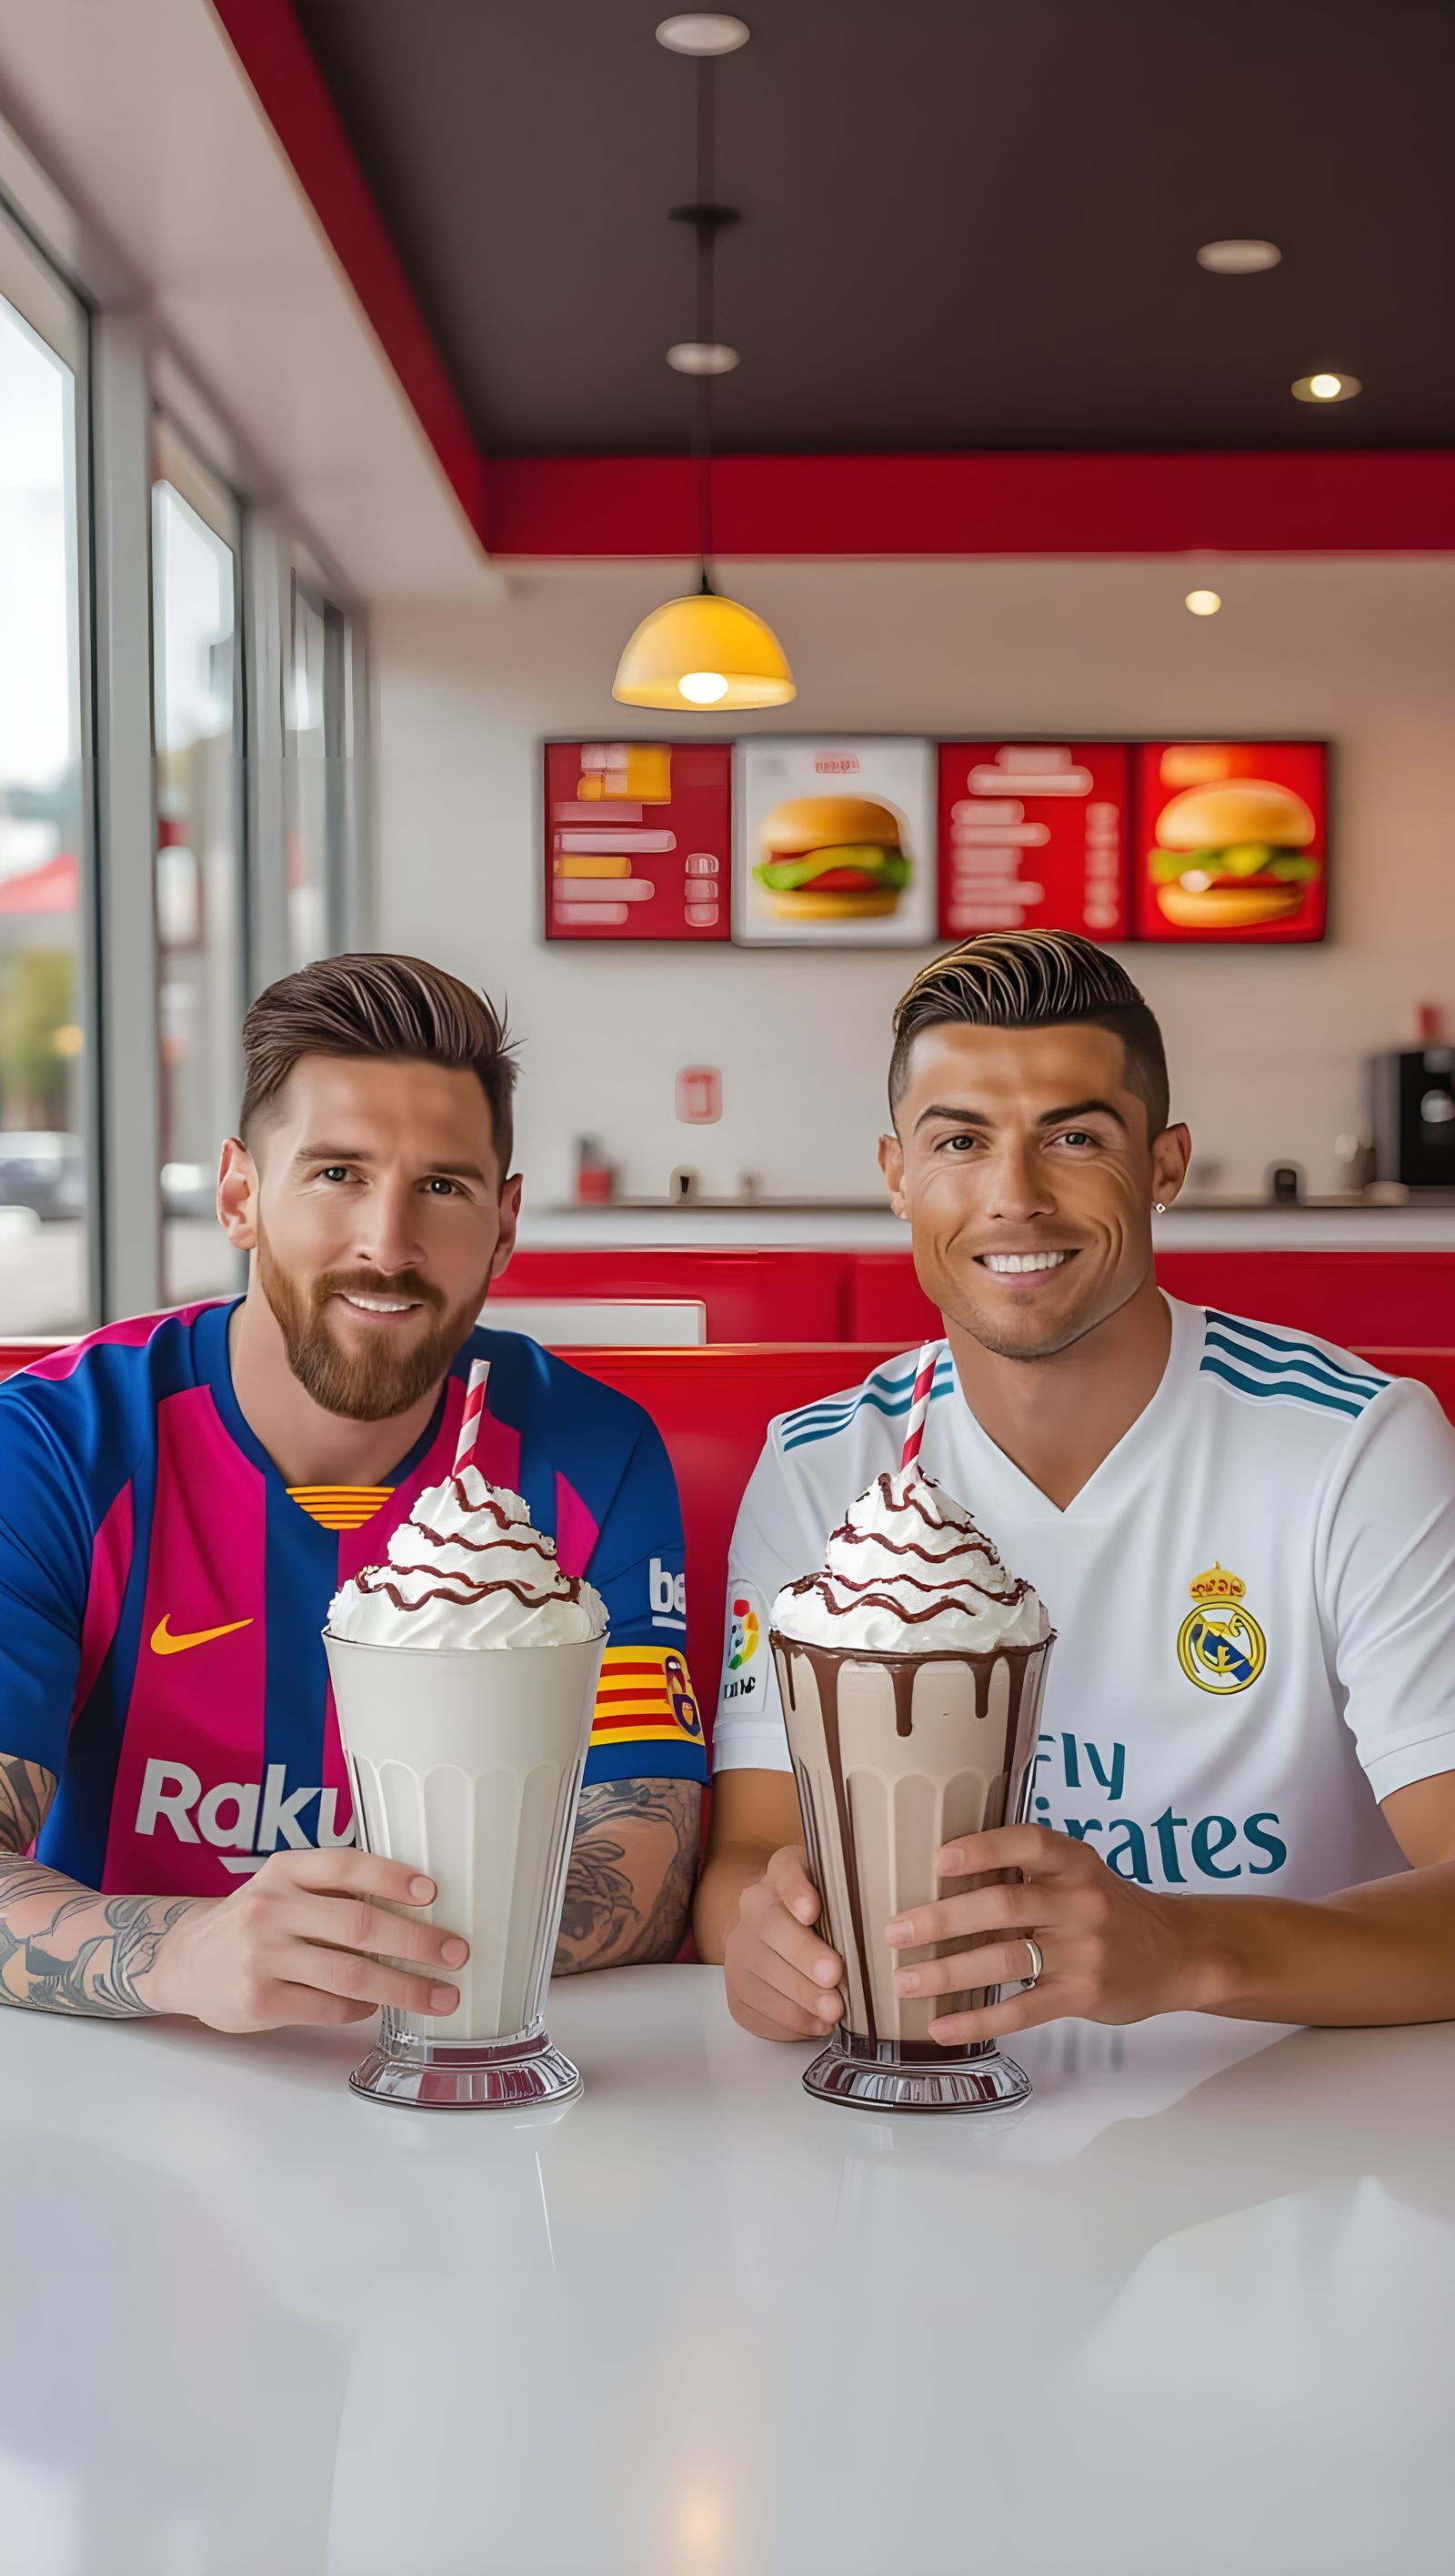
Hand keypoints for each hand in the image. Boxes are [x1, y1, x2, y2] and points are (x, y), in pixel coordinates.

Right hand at [146, 1850, 469, 2033]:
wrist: (185, 1959)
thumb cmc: (254, 1920)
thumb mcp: (283, 1886)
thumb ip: (333, 1891)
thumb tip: (416, 1906)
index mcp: (284, 1870)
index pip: (345, 1865)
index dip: (392, 1876)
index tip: (432, 1892)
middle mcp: (271, 1908)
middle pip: (358, 1924)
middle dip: (416, 1941)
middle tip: (455, 1953)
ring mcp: (262, 1957)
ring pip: (350, 1973)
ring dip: (404, 1986)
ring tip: (441, 1995)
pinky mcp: (259, 2002)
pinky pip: (328, 2007)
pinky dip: (362, 2007)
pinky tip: (377, 2004)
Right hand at [723, 1845, 844, 2043]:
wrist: (780, 1941)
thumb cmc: (825, 1921)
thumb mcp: (842, 1896)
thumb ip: (860, 1898)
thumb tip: (897, 1921)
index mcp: (783, 1875)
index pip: (786, 1872)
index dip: (797, 1890)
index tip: (812, 1909)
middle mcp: (755, 1907)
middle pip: (771, 1927)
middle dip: (803, 1955)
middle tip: (833, 1975)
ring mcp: (741, 1949)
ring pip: (761, 1972)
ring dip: (799, 1996)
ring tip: (832, 2010)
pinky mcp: (737, 1988)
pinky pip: (755, 2006)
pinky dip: (787, 2019)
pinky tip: (814, 2023)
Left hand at [884, 1824, 1205, 2047]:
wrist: (1176, 1953)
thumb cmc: (1109, 1909)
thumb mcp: (1078, 1874)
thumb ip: (1025, 1872)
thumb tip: (939, 1875)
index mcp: (1073, 1861)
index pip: (1027, 1843)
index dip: (982, 1848)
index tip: (937, 1860)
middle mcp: (1079, 1900)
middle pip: (1003, 1904)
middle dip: (942, 1919)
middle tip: (895, 1932)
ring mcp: (1083, 1950)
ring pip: (1005, 1959)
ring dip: (947, 1972)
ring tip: (904, 1981)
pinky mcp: (1084, 1994)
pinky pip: (1023, 2009)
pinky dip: (978, 2019)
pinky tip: (942, 2026)